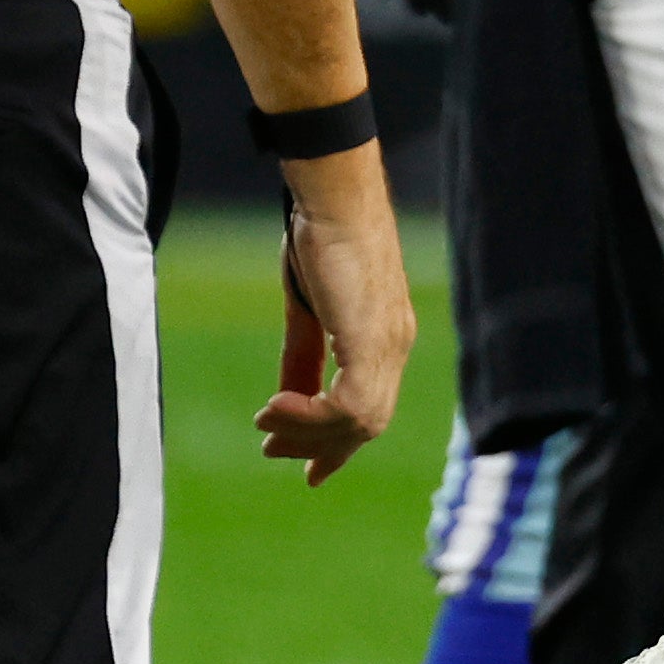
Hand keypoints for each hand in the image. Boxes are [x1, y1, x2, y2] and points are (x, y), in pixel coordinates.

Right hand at [262, 143, 414, 481]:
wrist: (334, 197)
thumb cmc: (319, 237)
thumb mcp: (308, 307)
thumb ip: (304, 353)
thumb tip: (287, 394)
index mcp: (386, 340)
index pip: (371, 409)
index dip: (339, 443)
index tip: (308, 466)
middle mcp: (396, 347)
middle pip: (367, 423)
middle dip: (321, 446)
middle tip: (274, 451)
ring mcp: (389, 345)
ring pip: (359, 420)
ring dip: (308, 432)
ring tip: (267, 428)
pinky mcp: (373, 340)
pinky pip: (348, 403)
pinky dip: (310, 415)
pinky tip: (276, 407)